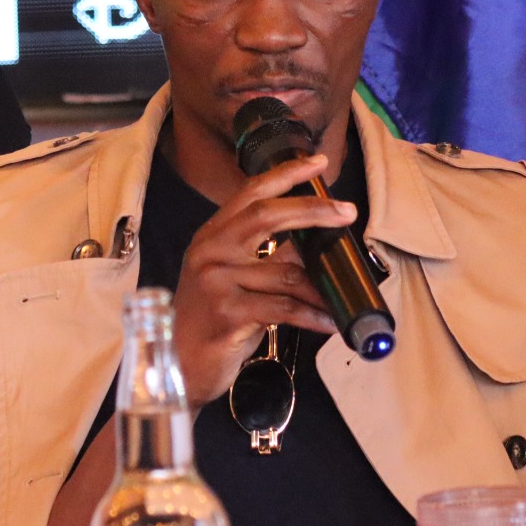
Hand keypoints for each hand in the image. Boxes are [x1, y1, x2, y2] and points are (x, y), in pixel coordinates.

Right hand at [171, 155, 345, 406]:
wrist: (177, 362)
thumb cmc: (209, 320)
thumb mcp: (229, 278)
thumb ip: (263, 257)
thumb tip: (313, 243)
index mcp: (212, 236)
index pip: (250, 194)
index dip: (285, 175)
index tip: (317, 163)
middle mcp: (210, 252)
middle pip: (266, 216)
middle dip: (312, 210)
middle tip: (347, 211)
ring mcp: (216, 281)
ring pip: (284, 272)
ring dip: (320, 285)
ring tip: (342, 294)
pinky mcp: (228, 313)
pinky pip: (283, 308)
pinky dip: (312, 315)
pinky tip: (329, 321)